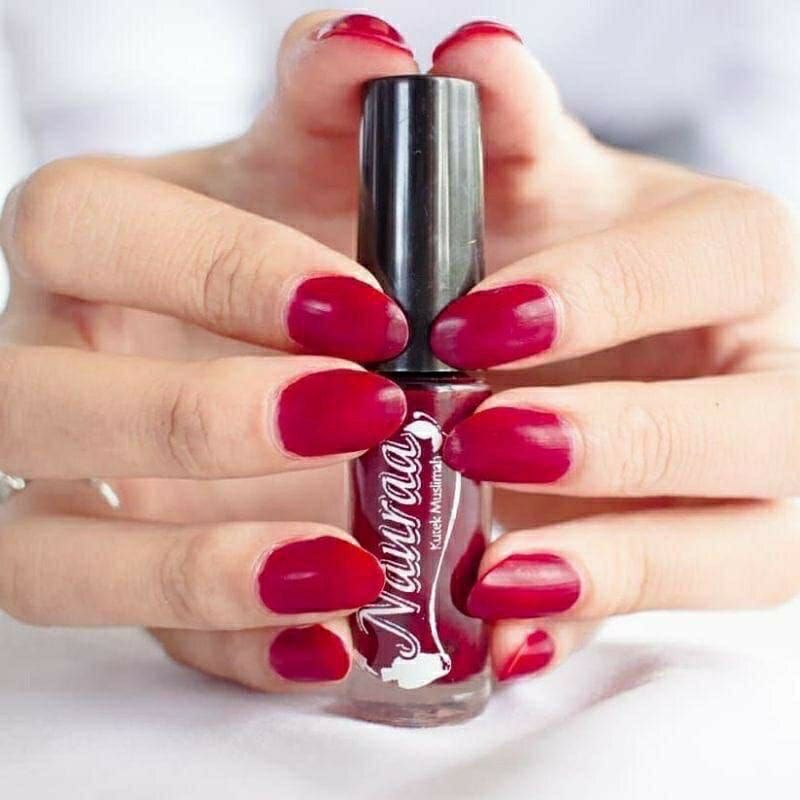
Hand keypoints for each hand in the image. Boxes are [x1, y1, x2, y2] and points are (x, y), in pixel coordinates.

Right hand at [0, 11, 422, 688]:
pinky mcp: (126, 576)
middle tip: (360, 417)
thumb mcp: (355, 175)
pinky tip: (332, 639)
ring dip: (193, 570)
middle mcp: (57, 366)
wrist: (357, 354)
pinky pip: (140, 639)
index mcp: (98, 247)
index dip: (216, 266)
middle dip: (196, 418)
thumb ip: (354, 112)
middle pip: (39, 401)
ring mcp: (75, 488)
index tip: (368, 309)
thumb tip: (372, 48)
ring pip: (50, 554)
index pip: (88, 228)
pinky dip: (233, 645)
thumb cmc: (345, 250)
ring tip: (348, 571)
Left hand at [427, 22, 799, 679]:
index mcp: (719, 257)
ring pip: (748, 544)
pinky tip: (507, 633)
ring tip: (497, 577)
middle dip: (619, 438)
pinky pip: (676, 607)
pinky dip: (595, 621)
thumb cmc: (519, 247)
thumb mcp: (503, 185)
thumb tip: (467, 53)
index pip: (710, 262)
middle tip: (477, 442)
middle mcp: (760, 366)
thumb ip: (492, 126)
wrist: (527, 337)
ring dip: (624, 565)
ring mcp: (748, 475)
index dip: (601, 296)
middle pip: (753, 420)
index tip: (467, 325)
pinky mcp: (706, 552)